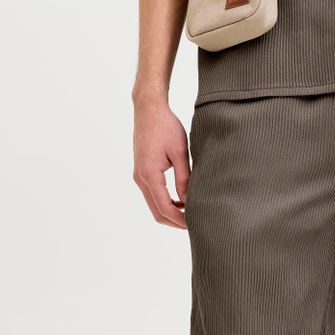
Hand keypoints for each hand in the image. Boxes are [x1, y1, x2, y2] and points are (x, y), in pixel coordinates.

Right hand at [132, 97, 191, 228]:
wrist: (148, 110)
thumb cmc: (165, 126)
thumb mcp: (180, 152)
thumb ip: (184, 178)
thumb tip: (190, 201)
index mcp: (149, 174)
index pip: (164, 208)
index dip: (180, 220)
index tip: (195, 223)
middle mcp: (140, 178)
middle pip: (156, 212)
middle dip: (175, 221)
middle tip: (196, 223)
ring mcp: (138, 176)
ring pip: (153, 205)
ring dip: (170, 213)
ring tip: (191, 213)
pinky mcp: (141, 172)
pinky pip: (152, 195)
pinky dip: (165, 203)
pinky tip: (181, 201)